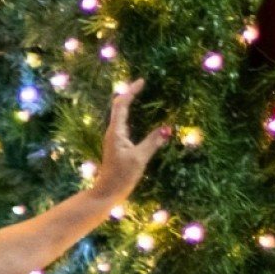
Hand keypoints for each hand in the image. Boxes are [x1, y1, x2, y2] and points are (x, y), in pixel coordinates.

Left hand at [89, 78, 169, 203]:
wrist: (107, 192)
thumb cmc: (121, 176)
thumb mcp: (139, 158)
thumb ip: (153, 142)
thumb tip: (167, 128)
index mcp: (116, 132)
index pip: (121, 105)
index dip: (131, 92)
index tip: (142, 81)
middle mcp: (113, 132)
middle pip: (119, 107)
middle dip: (130, 94)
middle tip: (143, 86)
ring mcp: (114, 139)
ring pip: (121, 115)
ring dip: (130, 104)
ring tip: (143, 96)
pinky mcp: (117, 146)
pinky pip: (124, 124)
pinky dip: (132, 116)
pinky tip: (141, 118)